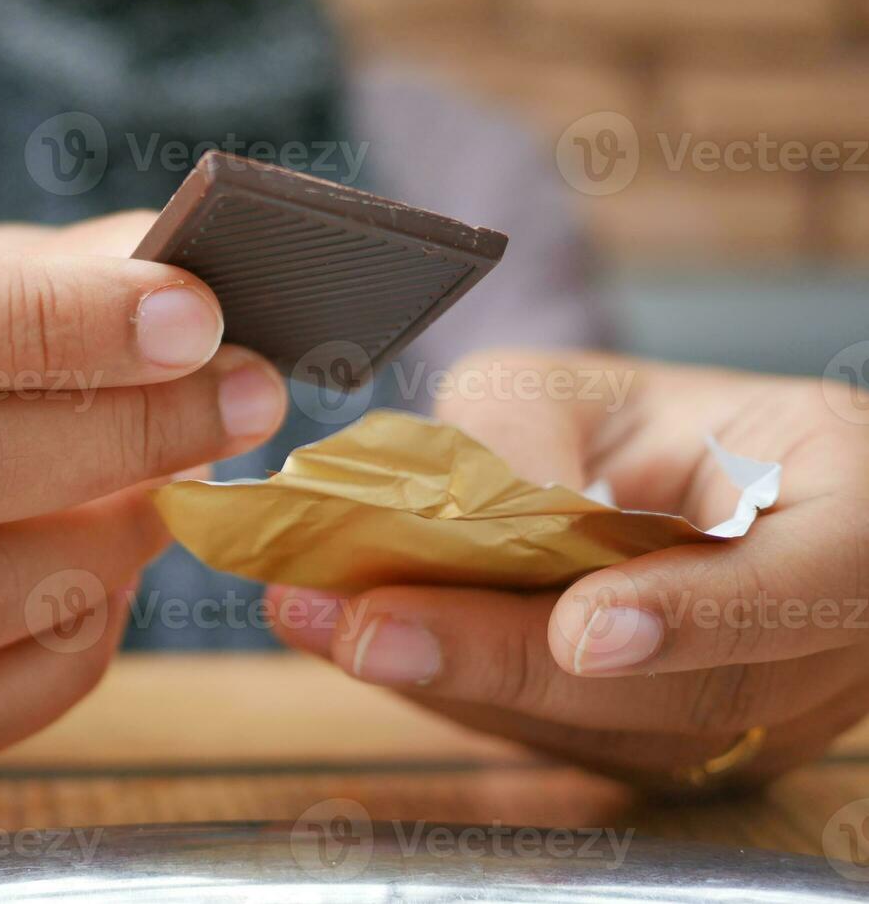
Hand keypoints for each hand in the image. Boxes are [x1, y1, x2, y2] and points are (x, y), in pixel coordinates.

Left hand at [271, 349, 868, 792]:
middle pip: (672, 693)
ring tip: (325, 625)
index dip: (689, 616)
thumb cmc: (662, 426)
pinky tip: (366, 648)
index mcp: (849, 529)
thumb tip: (468, 515)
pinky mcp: (672, 755)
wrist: (702, 494)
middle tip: (365, 624)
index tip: (581, 626)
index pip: (796, 591)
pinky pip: (564, 740)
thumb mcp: (597, 385)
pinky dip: (460, 695)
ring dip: (454, 685)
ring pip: (603, 730)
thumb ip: (533, 430)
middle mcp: (820, 655)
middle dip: (501, 660)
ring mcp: (751, 726)